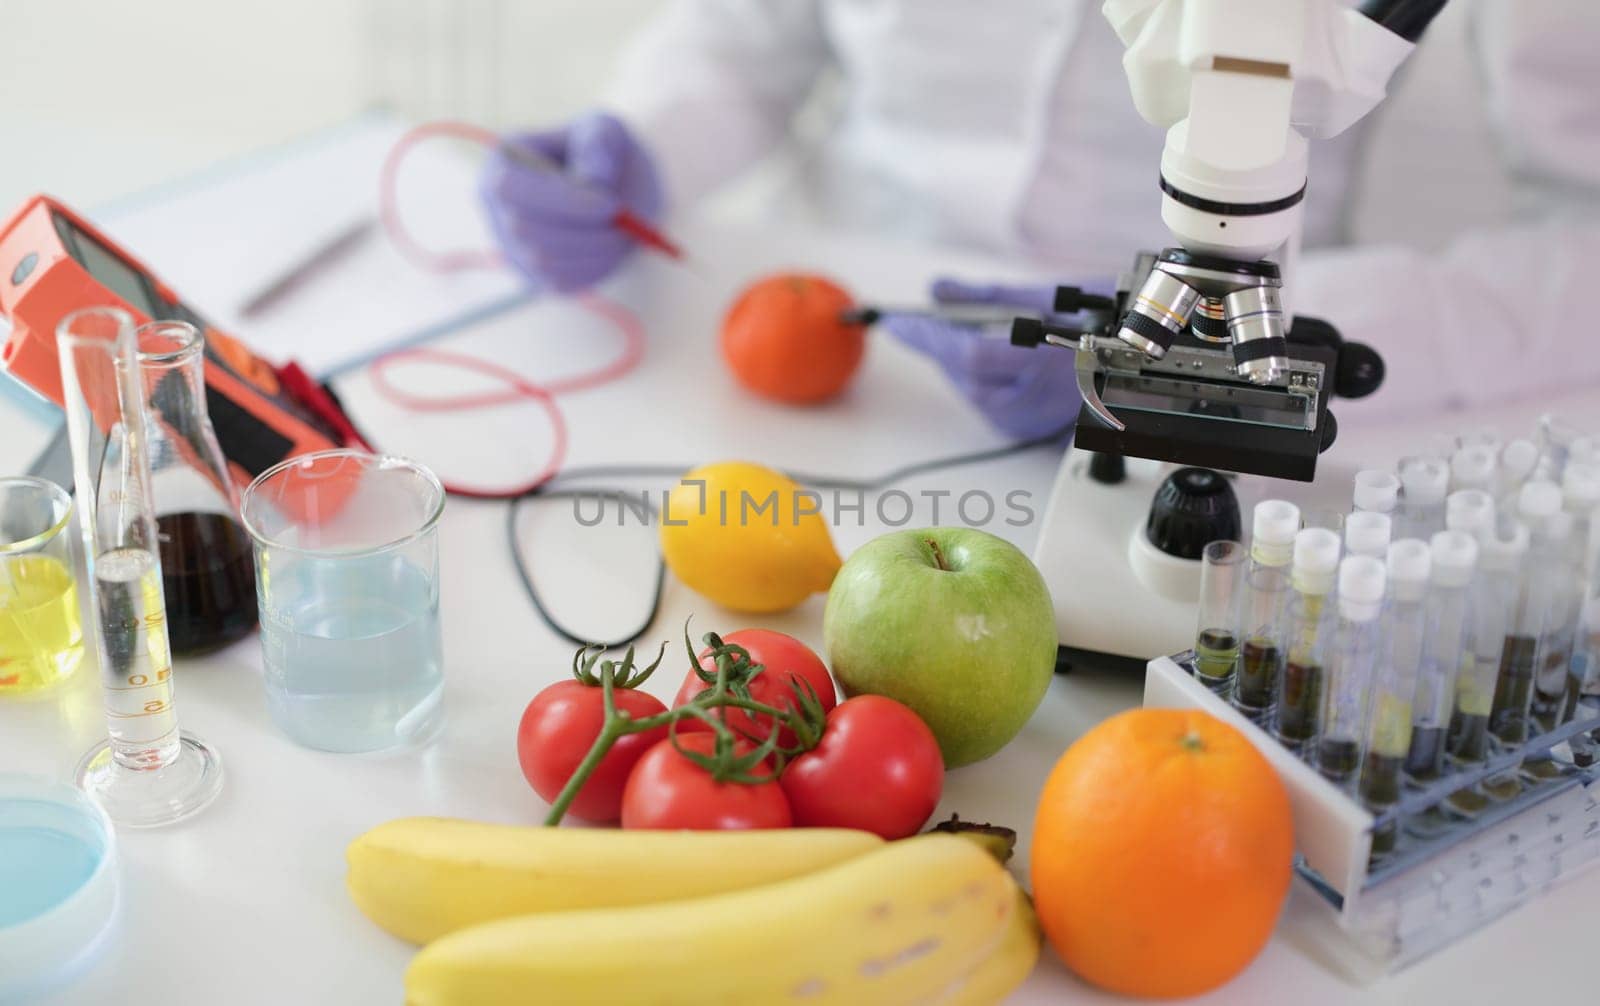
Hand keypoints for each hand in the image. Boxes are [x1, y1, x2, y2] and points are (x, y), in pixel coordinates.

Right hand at [480, 112, 662, 292]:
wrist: (618, 191)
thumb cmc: (604, 154)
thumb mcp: (606, 130)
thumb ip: (600, 142)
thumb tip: (594, 180)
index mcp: (502, 162)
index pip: (510, 188)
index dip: (560, 200)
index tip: (609, 204)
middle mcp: (494, 207)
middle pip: (526, 230)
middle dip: (583, 228)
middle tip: (625, 220)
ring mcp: (511, 245)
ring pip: (544, 261)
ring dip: (593, 249)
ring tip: (622, 229)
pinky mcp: (533, 276)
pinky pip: (560, 281)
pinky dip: (594, 267)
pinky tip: (611, 245)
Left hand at [881, 277, 1111, 439]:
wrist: (1149, 360)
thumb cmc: (1109, 322)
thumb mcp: (1048, 296)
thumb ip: (986, 297)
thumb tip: (939, 291)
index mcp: (1047, 363)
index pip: (970, 354)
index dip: (929, 338)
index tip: (895, 322)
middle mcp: (1036, 400)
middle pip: (965, 375)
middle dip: (937, 347)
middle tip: (912, 324)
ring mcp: (1032, 421)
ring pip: (971, 391)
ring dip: (954, 362)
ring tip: (947, 336)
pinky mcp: (1027, 430)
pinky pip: (984, 403)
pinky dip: (973, 379)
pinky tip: (976, 359)